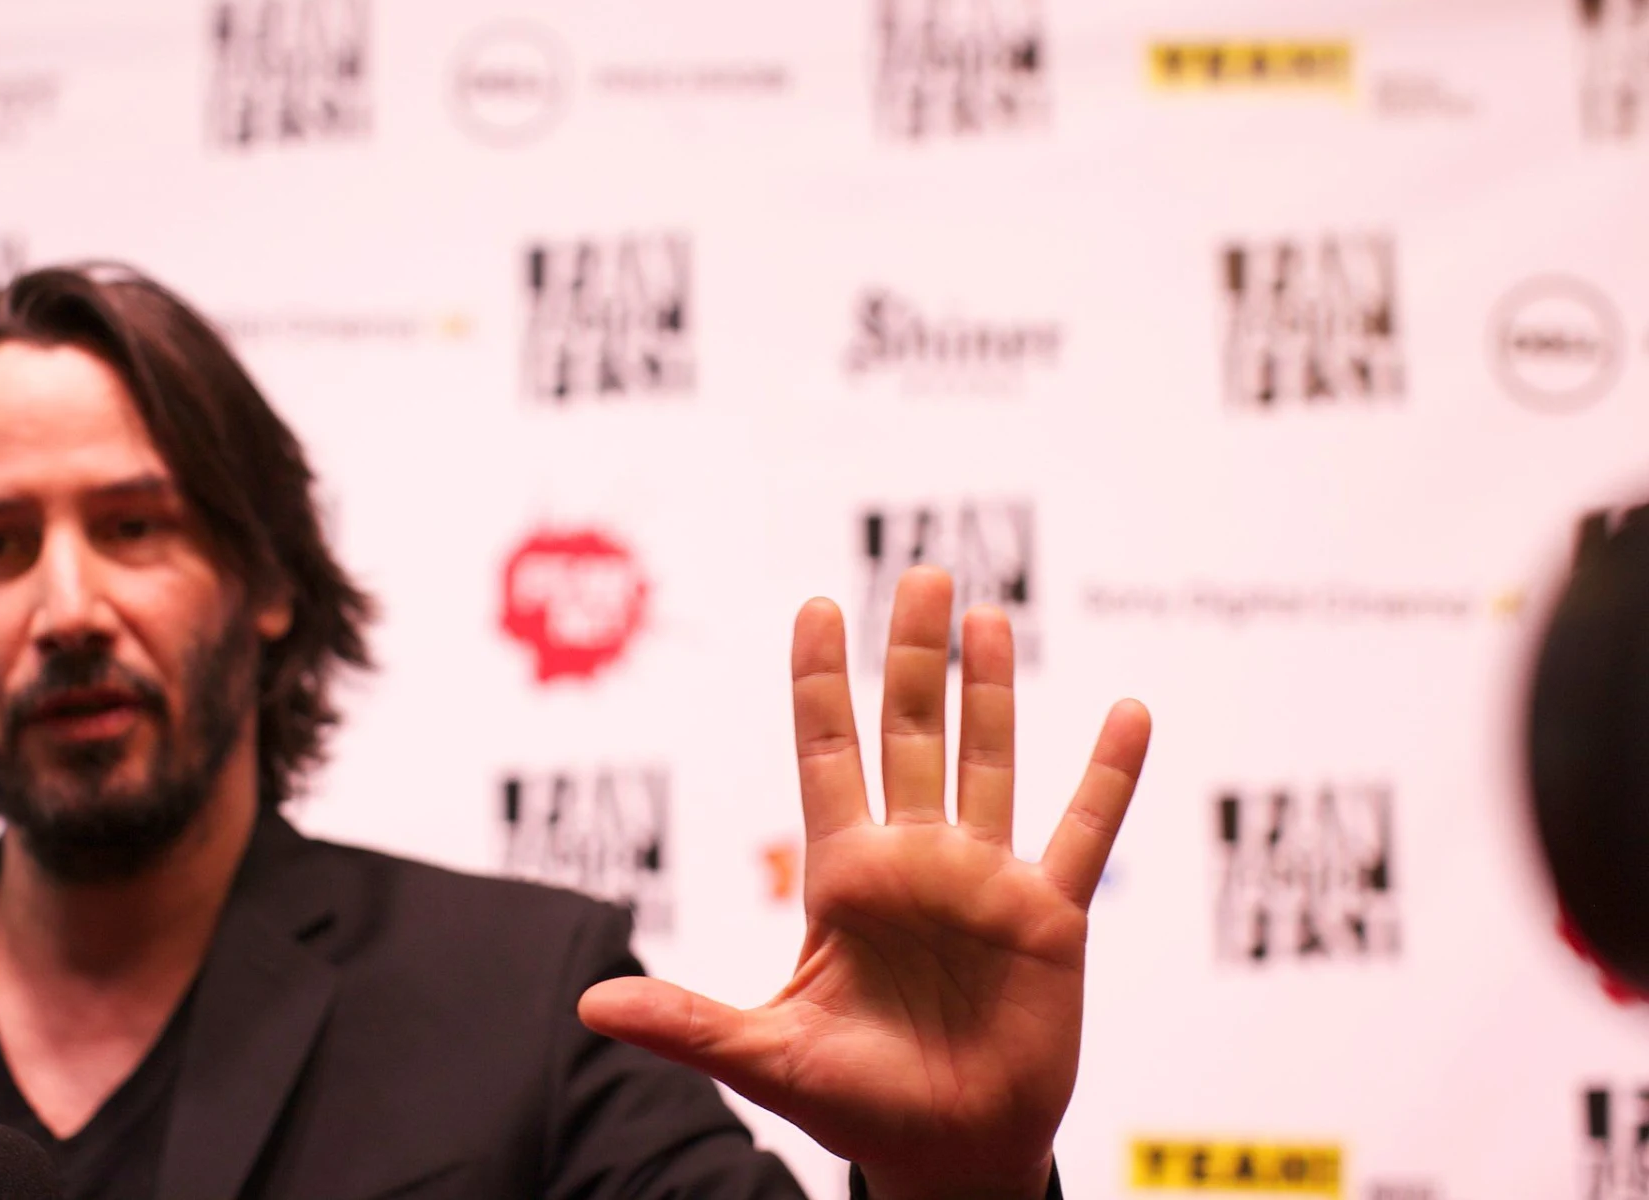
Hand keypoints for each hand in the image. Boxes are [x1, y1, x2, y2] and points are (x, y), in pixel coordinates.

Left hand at [578, 566, 1150, 1199]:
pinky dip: (1108, 775)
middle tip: (920, 575)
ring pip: (990, 761)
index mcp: (846, 876)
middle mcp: (915, 860)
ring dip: (992, 690)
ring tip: (985, 619)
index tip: (818, 606)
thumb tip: (589, 1005)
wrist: (949, 1154)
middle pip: (911, 733)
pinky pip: (1084, 832)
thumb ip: (689, 1022)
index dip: (822, 682)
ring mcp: (985, 881)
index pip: (828, 754)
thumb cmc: (857, 1104)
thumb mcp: (767, 1057)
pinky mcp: (1050, 917)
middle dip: (913, 656)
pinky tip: (1128, 712)